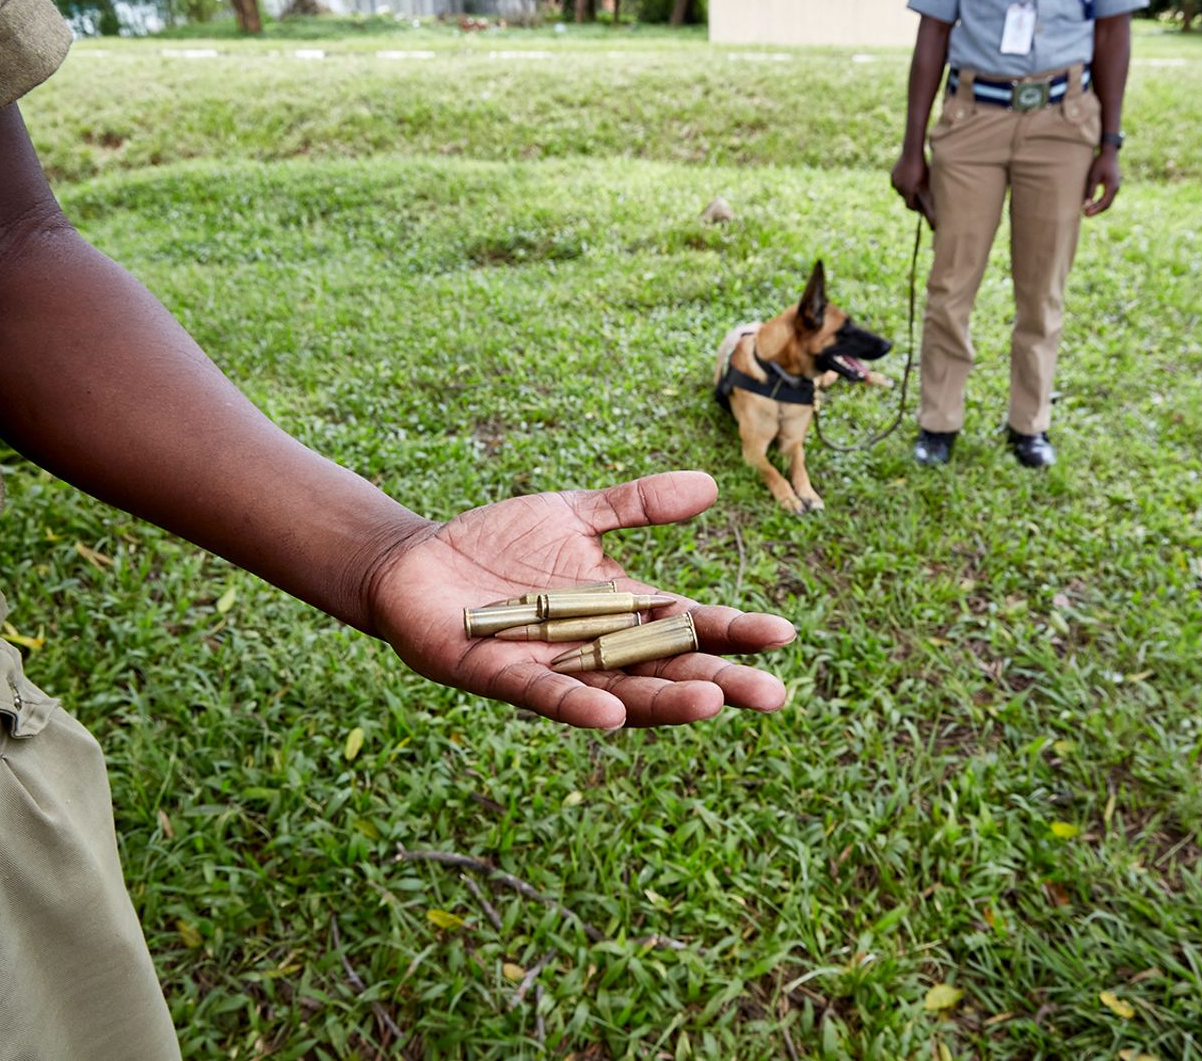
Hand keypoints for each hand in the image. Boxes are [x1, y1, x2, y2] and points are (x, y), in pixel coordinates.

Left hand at [367, 471, 796, 728]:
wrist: (416, 562)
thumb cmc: (497, 543)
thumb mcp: (576, 512)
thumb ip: (637, 504)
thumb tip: (711, 485)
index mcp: (622, 611)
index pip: (691, 626)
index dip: (735, 632)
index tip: (784, 635)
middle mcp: (597, 649)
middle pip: (669, 670)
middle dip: (720, 682)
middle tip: (773, 695)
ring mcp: (554, 669)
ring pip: (619, 692)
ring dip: (665, 701)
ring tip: (713, 704)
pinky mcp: (502, 676)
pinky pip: (546, 697)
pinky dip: (578, 707)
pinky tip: (611, 716)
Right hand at [891, 149, 930, 215]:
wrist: (911, 152)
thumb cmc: (923, 167)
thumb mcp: (927, 182)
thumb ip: (928, 197)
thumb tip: (934, 213)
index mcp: (909, 191)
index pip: (911, 206)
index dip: (916, 207)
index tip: (921, 207)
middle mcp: (900, 188)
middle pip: (906, 198)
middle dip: (912, 198)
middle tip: (919, 195)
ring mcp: (895, 181)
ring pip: (901, 190)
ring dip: (907, 190)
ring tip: (914, 183)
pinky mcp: (892, 175)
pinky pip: (897, 182)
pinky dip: (902, 182)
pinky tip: (908, 177)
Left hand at [1083, 149, 1120, 215]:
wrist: (1109, 153)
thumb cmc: (1100, 163)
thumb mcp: (1093, 176)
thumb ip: (1090, 190)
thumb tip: (1086, 204)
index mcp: (1112, 187)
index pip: (1104, 203)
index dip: (1095, 210)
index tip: (1086, 214)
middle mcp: (1116, 188)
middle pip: (1107, 205)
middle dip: (1096, 210)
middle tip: (1085, 215)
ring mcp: (1115, 187)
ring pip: (1107, 202)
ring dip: (1098, 207)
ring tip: (1087, 211)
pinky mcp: (1113, 185)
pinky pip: (1107, 197)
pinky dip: (1100, 202)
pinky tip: (1092, 204)